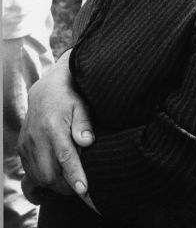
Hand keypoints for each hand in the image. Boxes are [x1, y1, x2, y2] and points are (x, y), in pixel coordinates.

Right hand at [18, 51, 93, 196]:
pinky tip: (56, 177)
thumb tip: (87, 141)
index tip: (84, 190)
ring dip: (54, 184)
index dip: (75, 176)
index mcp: (53, 126)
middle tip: (81, 187)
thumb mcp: (81, 106)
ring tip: (70, 182)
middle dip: (65, 186)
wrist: (46, 90)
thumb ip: (84, 124)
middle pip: (49, 173)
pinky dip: (43, 179)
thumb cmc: (69, 99)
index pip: (65, 157)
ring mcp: (27, 144)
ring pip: (38, 177)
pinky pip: (30, 172)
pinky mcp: (22, 147)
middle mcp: (37, 137)